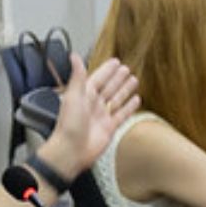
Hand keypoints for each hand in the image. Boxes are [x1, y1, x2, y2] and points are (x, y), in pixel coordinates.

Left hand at [38, 55, 141, 178]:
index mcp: (84, 95)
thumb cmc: (69, 125)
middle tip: (127, 69)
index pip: (98, 78)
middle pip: (109, 87)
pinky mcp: (110, 128)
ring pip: (117, 99)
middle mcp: (94, 104)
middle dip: (117, 78)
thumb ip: (77, 76)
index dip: (106, 70)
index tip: (115, 61)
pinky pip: (122, 115)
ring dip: (125, 90)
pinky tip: (136, 100)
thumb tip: (74, 56)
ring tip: (134, 80)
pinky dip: (129, 107)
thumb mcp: (73, 96)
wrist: (72, 150)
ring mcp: (102, 116)